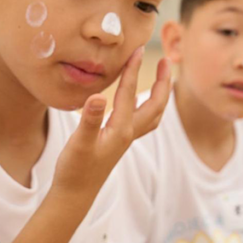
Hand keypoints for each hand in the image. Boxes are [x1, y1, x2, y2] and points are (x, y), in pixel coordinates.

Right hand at [55, 48, 170, 192]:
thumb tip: (98, 96)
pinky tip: (140, 101)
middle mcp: (128, 133)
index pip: (130, 93)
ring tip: (163, 76)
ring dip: (160, 93)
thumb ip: (89, 120)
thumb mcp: (79, 143)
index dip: (133, 69)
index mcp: (121, 129)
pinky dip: (148, 106)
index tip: (138, 49)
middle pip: (155, 103)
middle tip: (167, 60)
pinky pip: (143, 120)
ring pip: (153, 113)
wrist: (75, 194)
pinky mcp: (119, 142)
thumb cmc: (75, 170)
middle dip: (163, 81)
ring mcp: (126, 138)